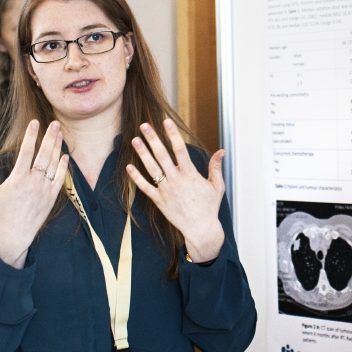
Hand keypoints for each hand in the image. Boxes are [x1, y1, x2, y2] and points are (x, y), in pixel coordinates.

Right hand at [0, 120, 69, 268]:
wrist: (14, 236)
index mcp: (17, 179)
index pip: (26, 152)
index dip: (31, 136)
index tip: (35, 122)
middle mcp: (33, 183)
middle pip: (44, 154)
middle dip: (49, 137)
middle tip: (54, 123)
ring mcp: (44, 190)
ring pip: (54, 164)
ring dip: (57, 148)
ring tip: (60, 133)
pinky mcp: (51, 198)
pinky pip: (60, 179)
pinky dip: (63, 166)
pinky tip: (65, 155)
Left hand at [127, 119, 225, 262]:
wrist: (200, 229)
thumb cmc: (209, 207)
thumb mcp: (217, 186)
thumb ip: (216, 167)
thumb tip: (221, 151)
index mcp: (191, 175)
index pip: (180, 150)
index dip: (173, 134)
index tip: (167, 122)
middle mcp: (177, 180)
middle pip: (162, 156)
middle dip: (152, 139)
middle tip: (144, 126)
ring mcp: (166, 191)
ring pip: (151, 169)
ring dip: (142, 154)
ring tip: (134, 140)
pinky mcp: (159, 201)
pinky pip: (145, 187)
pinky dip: (136, 177)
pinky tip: (129, 166)